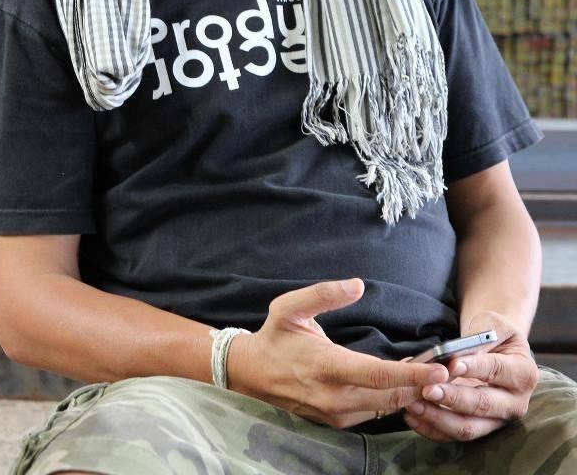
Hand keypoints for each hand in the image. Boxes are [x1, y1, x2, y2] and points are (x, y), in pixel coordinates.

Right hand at [226, 278, 448, 429]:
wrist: (250, 374)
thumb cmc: (275, 337)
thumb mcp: (290, 307)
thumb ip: (324, 293)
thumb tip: (358, 284)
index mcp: (327, 367)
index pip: (378, 376)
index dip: (413, 374)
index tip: (440, 369)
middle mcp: (334, 397)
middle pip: (391, 398)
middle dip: (424, 386)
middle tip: (455, 370)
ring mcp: (336, 413)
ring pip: (386, 409)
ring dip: (413, 394)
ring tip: (438, 376)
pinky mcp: (337, 421)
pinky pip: (375, 413)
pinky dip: (395, 400)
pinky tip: (409, 385)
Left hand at [403, 311, 538, 442]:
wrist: (497, 352)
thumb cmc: (494, 335)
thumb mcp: (495, 325)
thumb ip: (481, 335)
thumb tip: (456, 353)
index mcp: (523, 373)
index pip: (497, 371)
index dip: (475, 368)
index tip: (452, 364)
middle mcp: (514, 403)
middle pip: (482, 405)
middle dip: (453, 398)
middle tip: (428, 389)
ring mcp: (496, 421)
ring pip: (467, 427)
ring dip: (438, 417)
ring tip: (414, 403)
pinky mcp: (478, 429)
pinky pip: (453, 436)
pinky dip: (432, 428)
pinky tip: (412, 417)